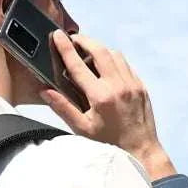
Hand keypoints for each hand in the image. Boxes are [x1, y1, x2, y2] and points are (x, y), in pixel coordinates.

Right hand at [40, 30, 175, 178]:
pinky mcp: (140, 86)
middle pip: (100, 51)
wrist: (140, 151)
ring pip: (115, 54)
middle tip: (73, 39)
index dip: (65, 49)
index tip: (57, 36)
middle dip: (85, 41)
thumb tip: (46, 92)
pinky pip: (126, 65)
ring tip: (88, 54)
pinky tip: (106, 68)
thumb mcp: (82, 129)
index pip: (78, 66)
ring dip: (100, 50)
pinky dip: (114, 61)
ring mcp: (132, 84)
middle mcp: (118, 86)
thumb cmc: (109, 145)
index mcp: (101, 97)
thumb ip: (63, 108)